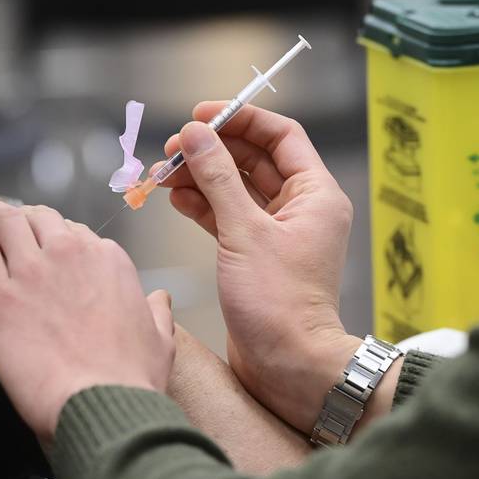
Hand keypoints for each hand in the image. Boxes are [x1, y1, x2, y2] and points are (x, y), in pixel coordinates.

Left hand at [0, 199, 175, 442]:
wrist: (101, 404)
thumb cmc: (132, 378)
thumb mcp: (160, 340)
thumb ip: (157, 313)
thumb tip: (160, 299)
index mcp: (108, 260)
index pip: (76, 232)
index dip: (58, 237)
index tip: (46, 245)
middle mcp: (70, 253)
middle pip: (40, 218)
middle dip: (23, 216)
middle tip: (7, 223)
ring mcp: (32, 269)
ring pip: (5, 221)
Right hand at [155, 103, 360, 433]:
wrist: (286, 364)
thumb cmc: (277, 302)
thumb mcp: (243, 231)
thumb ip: (218, 178)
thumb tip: (195, 135)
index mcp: (314, 194)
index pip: (280, 135)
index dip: (241, 118)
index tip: (201, 114)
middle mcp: (299, 208)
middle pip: (252, 160)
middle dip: (212, 151)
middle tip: (173, 149)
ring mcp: (275, 231)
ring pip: (234, 188)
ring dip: (200, 178)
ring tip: (164, 175)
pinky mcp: (253, 252)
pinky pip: (225, 215)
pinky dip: (201, 205)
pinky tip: (175, 199)